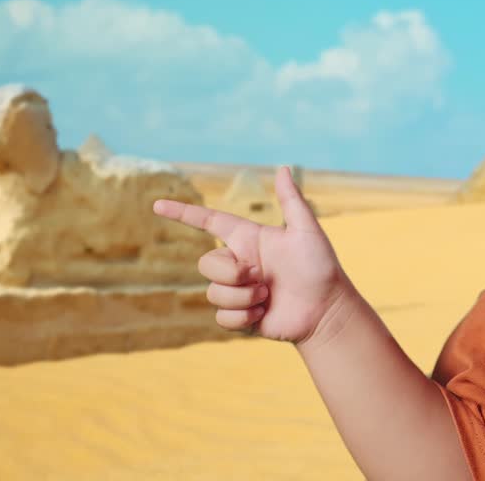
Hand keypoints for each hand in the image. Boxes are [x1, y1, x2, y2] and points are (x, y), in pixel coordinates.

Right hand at [153, 166, 352, 345]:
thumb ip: (292, 201)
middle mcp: (239, 264)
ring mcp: (238, 291)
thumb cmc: (321, 268)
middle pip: (206, 263)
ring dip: (242, 297)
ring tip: (268, 297)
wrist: (327, 310)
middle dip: (231, 273)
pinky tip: (264, 314)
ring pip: (213, 292)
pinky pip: (221, 316)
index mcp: (249, 240)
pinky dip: (242, 316)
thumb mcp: (306, 231)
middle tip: (261, 278)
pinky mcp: (239, 316)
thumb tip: (282, 168)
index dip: (184, 214)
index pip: (210, 222)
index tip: (157, 205)